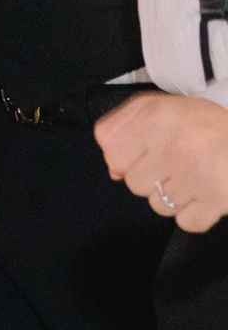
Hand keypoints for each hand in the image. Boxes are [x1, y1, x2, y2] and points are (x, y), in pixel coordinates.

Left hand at [98, 89, 227, 230]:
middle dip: (152, 176)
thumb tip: (112, 168)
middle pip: (135, 184)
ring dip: (173, 195)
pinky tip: (204, 191)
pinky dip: (195, 212)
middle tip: (177, 160)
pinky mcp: (217, 199)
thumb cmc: (203, 125)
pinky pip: (186, 222)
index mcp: (158, 117)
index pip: (114, 158)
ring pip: (159, 206)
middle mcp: (177, 145)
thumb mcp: (157, 107)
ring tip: (193, 174)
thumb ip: (119, 128)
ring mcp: (198, 175)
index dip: (128, 158)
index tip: (148, 151)